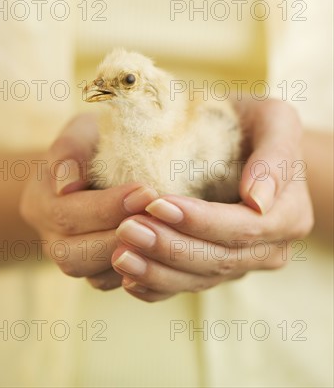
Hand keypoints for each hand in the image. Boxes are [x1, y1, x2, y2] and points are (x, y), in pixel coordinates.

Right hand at [20, 113, 157, 289]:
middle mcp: (50, 237)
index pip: (67, 213)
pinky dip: (139, 271)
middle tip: (162, 216)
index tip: (146, 190)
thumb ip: (70, 150)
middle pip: (75, 254)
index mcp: (39, 201)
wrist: (98, 163)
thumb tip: (67, 184)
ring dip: (133, 257)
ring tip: (167, 232)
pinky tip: (163, 248)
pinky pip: (114, 283)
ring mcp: (72, 258)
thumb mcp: (80, 132)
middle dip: (121, 237)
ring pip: (95, 277)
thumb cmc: (92, 141)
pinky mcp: (96, 271)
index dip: (107, 206)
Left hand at [112, 99, 313, 301]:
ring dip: (156, 270)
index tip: (157, 205)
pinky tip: (128, 279)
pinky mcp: (215, 269)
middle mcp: (269, 249)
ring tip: (119, 255)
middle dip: (170, 247)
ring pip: (198, 279)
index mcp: (289, 216)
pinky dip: (156, 287)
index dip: (200, 222)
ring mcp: (241, 263)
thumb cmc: (254, 123)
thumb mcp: (274, 120)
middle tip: (127, 230)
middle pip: (218, 259)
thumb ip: (275, 156)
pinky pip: (186, 287)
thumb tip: (258, 201)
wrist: (240, 140)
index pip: (243, 229)